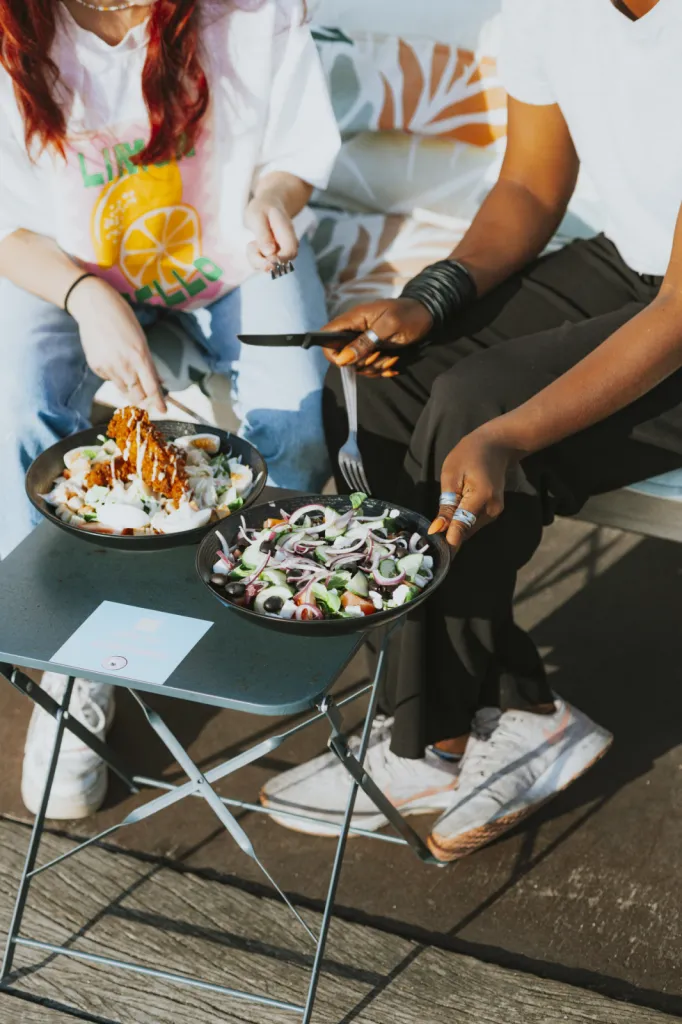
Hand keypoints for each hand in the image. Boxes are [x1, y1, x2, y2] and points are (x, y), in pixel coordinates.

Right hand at [69, 277, 165, 412]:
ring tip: (126, 370)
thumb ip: (147, 363)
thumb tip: (157, 381)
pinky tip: (112, 359)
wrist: (94, 306)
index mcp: (140, 356)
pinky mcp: (96, 367)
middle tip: (147, 401)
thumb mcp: (141, 339)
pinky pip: (110, 379)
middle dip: (143, 401)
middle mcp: (125, 365)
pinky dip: (114, 376)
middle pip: (137, 395)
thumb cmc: (122, 319)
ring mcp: (109, 367)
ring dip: (129, 388)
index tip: (164, 411)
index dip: (158, 402)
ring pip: (123, 389)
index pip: (151, 387)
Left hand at [245, 195, 297, 271]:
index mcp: (287, 233)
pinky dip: (255, 258)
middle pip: (281, 264)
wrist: (268, 205)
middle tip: (252, 246)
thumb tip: (269, 252)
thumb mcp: (257, 216)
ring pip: (270, 266)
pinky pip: (264, 264)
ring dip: (256, 259)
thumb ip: (263, 234)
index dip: (278, 260)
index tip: (264, 257)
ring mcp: (282, 252)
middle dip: (262, 261)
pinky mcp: (274, 256)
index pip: (290, 252)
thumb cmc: (262, 209)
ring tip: (252, 243)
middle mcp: (288, 245)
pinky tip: (253, 246)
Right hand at [323, 298, 432, 375]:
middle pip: (343, 355)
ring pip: (357, 364)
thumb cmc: (409, 315)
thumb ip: (365, 342)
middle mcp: (355, 330)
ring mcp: (364, 340)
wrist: (427, 314)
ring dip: (374, 368)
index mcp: (354, 318)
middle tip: (380, 357)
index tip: (348, 361)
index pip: (327, 334)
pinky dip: (380, 369)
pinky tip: (393, 363)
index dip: (332, 352)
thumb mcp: (388, 327)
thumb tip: (343, 358)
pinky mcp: (373, 349)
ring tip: (391, 358)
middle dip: (361, 363)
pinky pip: (369, 366)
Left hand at [428, 428, 519, 551]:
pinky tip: (453, 513)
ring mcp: (495, 512)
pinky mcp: (494, 513)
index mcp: (482, 497)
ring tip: (440, 520)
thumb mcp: (451, 476)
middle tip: (428, 534)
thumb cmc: (469, 454)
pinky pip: (473, 523)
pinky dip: (462, 522)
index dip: (446, 540)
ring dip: (454, 528)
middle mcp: (492, 510)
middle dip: (448, 534)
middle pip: (465, 531)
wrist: (496, 446)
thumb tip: (437, 530)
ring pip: (468, 529)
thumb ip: (446, 506)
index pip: (462, 526)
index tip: (432, 549)